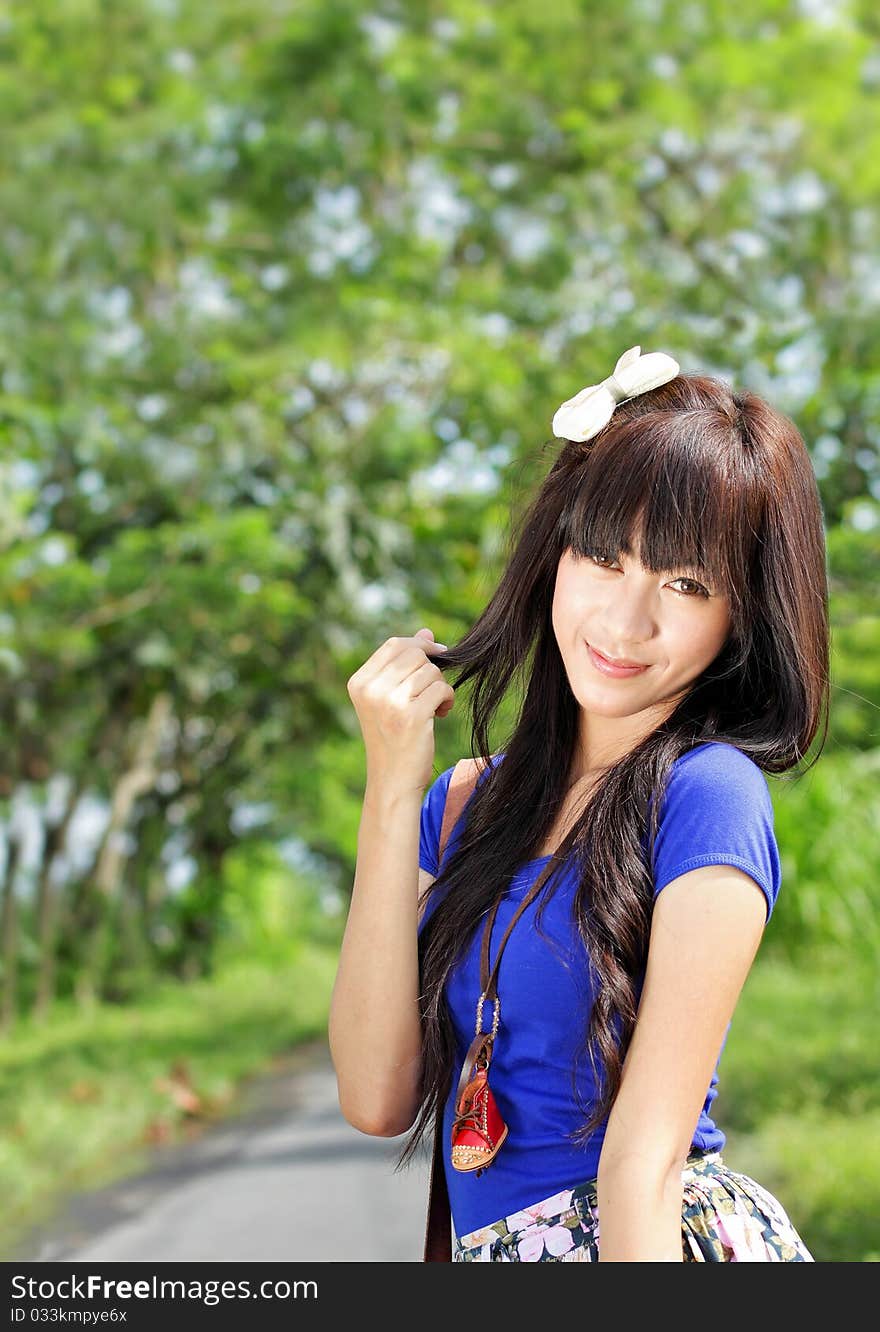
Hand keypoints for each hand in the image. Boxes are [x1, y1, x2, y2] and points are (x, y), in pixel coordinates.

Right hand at [346, 628, 453, 793]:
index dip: (419, 645)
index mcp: (359, 683)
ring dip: (440, 687)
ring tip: (433, 708)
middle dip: (431, 669)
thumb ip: (404, 666)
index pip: (394, 645)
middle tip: (431, 692)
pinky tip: (439, 715)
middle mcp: (371, 690)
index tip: (437, 655)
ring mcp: (390, 703)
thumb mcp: (390, 699)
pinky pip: (442, 688)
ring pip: (431, 671)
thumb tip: (426, 632)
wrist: (392, 781)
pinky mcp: (412, 716)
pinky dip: (447, 699)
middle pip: (415, 654)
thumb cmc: (393, 738)